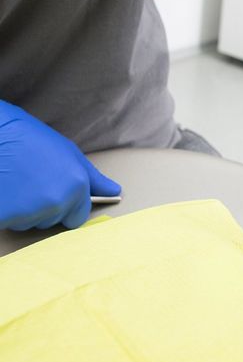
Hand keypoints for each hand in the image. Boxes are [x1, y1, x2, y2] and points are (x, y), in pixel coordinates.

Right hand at [0, 101, 120, 230]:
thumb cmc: (27, 138)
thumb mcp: (67, 152)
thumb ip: (92, 177)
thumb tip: (114, 190)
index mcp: (77, 186)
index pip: (78, 217)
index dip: (68, 206)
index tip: (57, 193)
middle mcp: (58, 202)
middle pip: (54, 221)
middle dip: (46, 208)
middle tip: (34, 182)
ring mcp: (31, 212)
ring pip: (32, 223)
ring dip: (26, 210)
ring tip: (18, 183)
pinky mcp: (6, 217)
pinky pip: (12, 223)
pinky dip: (8, 212)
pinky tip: (7, 191)